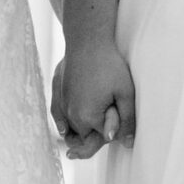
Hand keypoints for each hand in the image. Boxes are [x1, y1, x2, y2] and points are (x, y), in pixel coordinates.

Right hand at [57, 42, 135, 159]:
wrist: (87, 40)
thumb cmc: (109, 65)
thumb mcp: (125, 93)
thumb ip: (127, 121)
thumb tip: (127, 144)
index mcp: (88, 118)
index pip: (104, 137)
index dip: (115, 127)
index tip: (118, 111)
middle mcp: (70, 115)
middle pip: (85, 138)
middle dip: (97, 133)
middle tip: (108, 116)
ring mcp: (61, 105)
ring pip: (70, 131)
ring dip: (79, 133)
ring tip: (88, 135)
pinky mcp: (56, 94)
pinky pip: (58, 117)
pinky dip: (62, 124)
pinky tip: (65, 129)